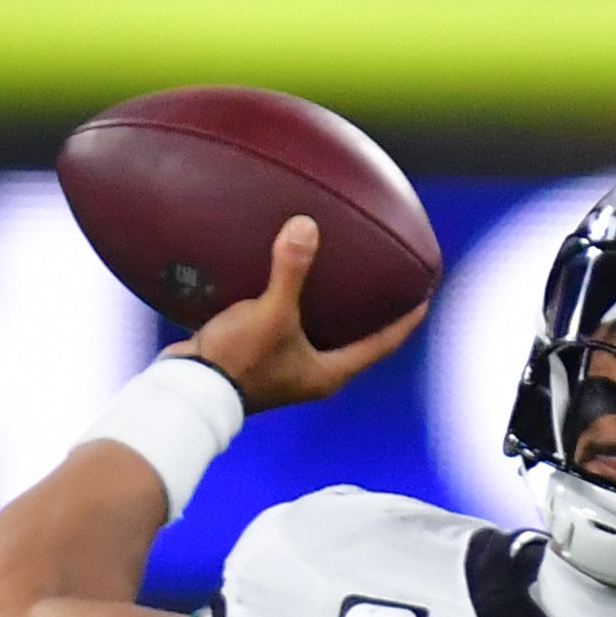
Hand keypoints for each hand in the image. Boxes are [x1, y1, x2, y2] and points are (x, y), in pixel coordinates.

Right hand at [176, 217, 429, 412]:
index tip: (425, 299)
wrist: (190, 389)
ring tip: (339, 276)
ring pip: (319, 332)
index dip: (405, 323)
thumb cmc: (239, 362)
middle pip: (355, 340)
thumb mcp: (270, 314)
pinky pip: (285, 323)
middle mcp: (311, 374)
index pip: (381, 345)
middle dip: (370, 314)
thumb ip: (291, 272)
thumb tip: (306, 227)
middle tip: (388, 284)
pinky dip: (291, 302)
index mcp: (328, 373)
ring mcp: (285, 368)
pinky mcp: (260, 357)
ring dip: (329, 307)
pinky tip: (284, 277)